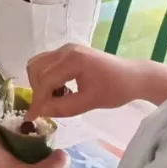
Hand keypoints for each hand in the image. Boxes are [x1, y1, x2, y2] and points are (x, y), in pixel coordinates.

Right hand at [25, 44, 145, 120]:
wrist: (134, 76)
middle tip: (46, 108)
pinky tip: (59, 89)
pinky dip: (46, 76)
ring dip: (39, 82)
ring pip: (38, 64)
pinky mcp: (68, 52)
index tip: (32, 118)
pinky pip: (47, 62)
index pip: (46, 80)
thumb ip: (64, 107)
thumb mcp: (90, 102)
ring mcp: (66, 49)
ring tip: (54, 98)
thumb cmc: (116, 90)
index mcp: (73, 60)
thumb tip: (40, 112)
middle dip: (38, 90)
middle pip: (37, 69)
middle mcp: (65, 50)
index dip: (38, 100)